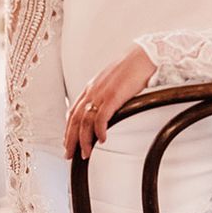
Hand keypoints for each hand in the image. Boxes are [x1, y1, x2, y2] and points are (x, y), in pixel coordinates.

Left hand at [64, 44, 155, 159]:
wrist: (143, 57)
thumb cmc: (131, 68)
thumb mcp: (112, 82)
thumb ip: (105, 94)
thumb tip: (105, 108)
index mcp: (91, 88)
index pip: (73, 112)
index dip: (68, 129)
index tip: (68, 142)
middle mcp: (92, 91)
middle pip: (74, 119)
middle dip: (70, 140)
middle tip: (69, 155)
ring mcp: (101, 94)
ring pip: (85, 121)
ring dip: (84, 140)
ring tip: (86, 153)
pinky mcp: (112, 97)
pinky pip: (102, 118)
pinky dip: (100, 130)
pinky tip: (102, 140)